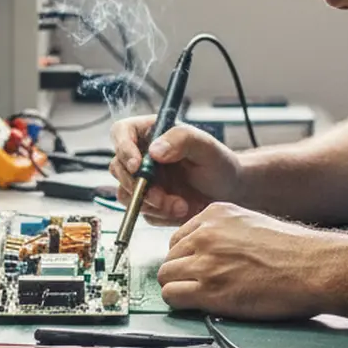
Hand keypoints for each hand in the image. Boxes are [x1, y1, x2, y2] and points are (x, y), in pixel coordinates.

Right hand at [108, 115, 242, 225]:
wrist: (229, 192)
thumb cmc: (219, 163)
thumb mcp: (205, 146)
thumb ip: (181, 140)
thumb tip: (154, 151)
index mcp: (151, 133)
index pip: (122, 132)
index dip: (123, 148)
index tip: (137, 167)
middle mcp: (142, 156)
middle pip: (119, 168)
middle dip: (139, 186)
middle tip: (162, 197)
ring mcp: (143, 181)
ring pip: (127, 194)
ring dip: (152, 204)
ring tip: (182, 206)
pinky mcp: (148, 202)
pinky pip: (142, 212)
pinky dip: (160, 215)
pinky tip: (182, 210)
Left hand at [157, 203, 335, 321]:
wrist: (313, 267)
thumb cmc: (293, 249)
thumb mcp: (252, 223)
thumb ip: (225, 231)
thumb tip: (211, 249)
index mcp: (215, 214)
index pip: (179, 236)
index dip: (187, 255)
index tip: (196, 266)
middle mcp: (205, 234)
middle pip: (169, 256)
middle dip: (181, 272)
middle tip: (199, 284)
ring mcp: (205, 261)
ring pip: (166, 276)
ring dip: (179, 287)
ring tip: (200, 295)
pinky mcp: (209, 289)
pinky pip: (172, 296)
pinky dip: (180, 302)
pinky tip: (197, 304)